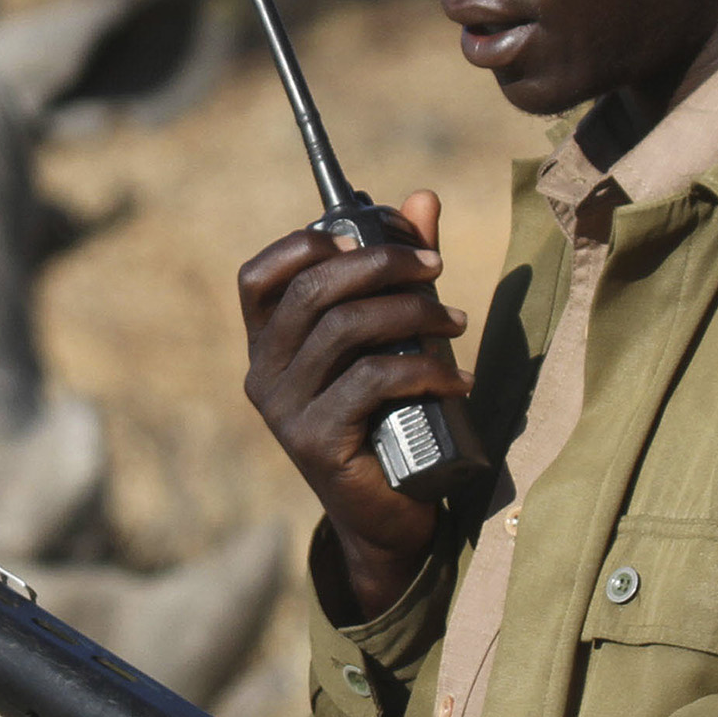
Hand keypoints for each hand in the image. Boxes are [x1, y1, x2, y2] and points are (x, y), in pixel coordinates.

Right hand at [237, 189, 471, 617]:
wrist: (387, 519)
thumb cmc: (391, 417)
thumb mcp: (393, 337)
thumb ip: (401, 271)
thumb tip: (422, 198)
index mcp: (269, 345)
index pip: (258, 278)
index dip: (302, 245)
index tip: (364, 238)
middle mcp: (265, 375)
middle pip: (312, 291)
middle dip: (381, 265)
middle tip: (437, 267)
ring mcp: (286, 411)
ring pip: (345, 330)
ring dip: (414, 313)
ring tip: (459, 321)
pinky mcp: (317, 443)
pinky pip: (371, 380)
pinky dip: (424, 368)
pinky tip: (458, 377)